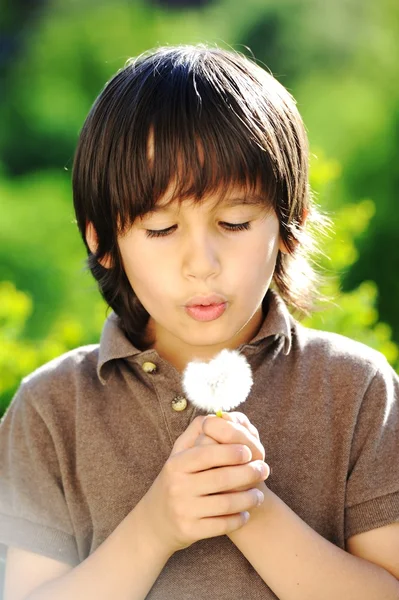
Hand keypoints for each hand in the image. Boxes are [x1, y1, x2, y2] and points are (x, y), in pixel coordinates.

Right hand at [141, 416, 268, 554]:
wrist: (155, 521)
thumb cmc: (175, 480)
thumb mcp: (178, 454)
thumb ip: (196, 432)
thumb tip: (218, 413)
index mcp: (177, 464)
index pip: (207, 453)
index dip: (231, 451)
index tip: (249, 451)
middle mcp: (178, 486)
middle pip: (222, 478)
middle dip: (249, 473)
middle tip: (264, 470)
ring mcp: (183, 509)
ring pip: (226, 504)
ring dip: (248, 499)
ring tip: (258, 495)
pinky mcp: (190, 530)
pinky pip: (222, 525)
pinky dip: (239, 519)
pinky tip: (246, 513)